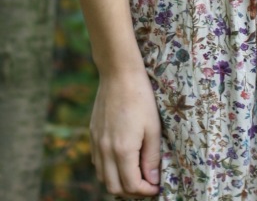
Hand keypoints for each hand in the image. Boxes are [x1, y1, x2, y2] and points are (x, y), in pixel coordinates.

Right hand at [90, 68, 160, 197]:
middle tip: (147, 185)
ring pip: (103, 177)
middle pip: (114, 187)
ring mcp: (96, 143)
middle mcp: (105, 151)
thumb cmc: (141, 98)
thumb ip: (151, 157)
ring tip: (136, 174)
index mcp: (122, 150)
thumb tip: (153, 180)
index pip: (131, 186)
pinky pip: (97, 162)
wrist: (119, 74)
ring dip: (118, 182)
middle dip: (131, 192)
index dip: (145, 191)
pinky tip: (122, 161)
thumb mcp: (153, 127)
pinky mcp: (92, 135)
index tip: (156, 187)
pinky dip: (108, 170)